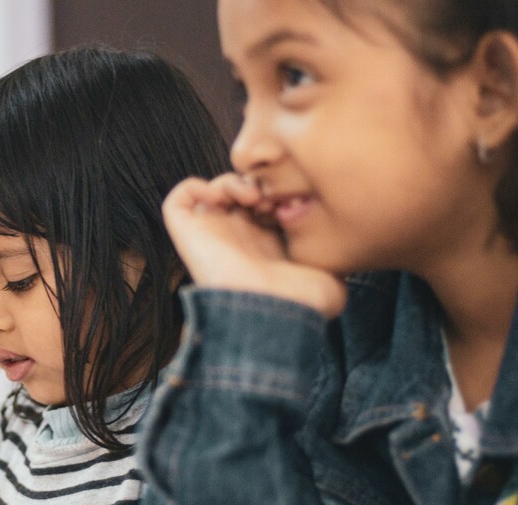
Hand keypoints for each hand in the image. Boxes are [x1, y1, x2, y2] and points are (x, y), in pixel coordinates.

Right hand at [163, 173, 346, 317]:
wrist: (272, 309)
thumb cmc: (302, 299)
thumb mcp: (332, 268)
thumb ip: (332, 246)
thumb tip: (338, 229)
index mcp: (266, 245)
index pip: (267, 203)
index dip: (280, 190)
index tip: (295, 199)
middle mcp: (237, 237)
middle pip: (241, 192)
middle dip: (259, 182)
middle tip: (274, 196)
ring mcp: (211, 234)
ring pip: (213, 190)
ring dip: (233, 182)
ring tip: (253, 197)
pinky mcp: (187, 232)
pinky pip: (180, 198)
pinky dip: (197, 186)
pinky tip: (224, 197)